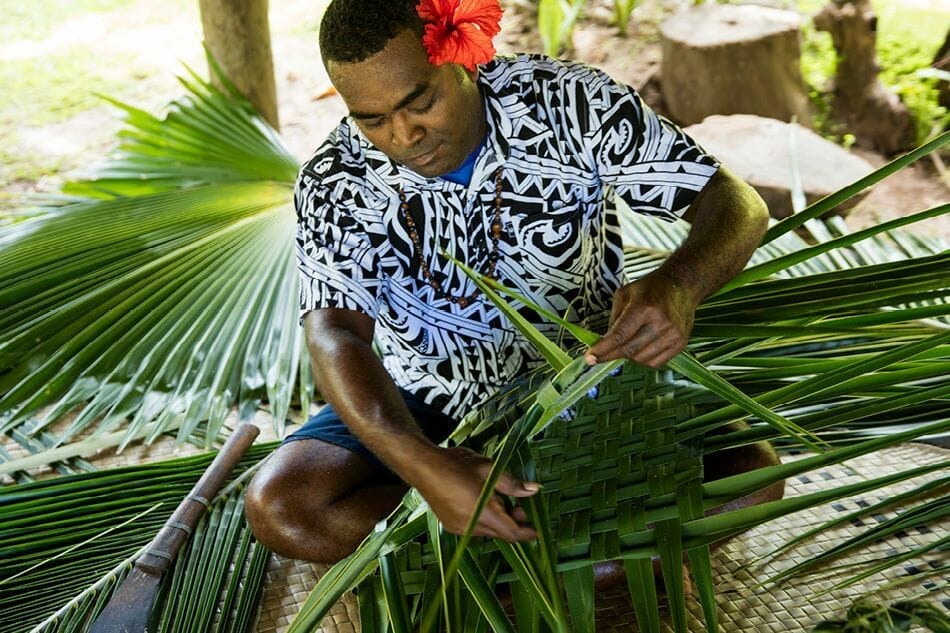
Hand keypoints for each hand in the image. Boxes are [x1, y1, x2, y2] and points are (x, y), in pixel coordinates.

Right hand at [414, 446, 538, 541]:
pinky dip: (483, 519)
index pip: (511, 533)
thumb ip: (512, 484)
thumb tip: (534, 490)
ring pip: (487, 531)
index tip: (537, 531)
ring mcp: (458, 528)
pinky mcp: (450, 525)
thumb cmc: (456, 464)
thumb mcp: (489, 469)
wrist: (423, 466)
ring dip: (498, 520)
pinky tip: (481, 501)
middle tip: (518, 504)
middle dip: (512, 521)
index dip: (526, 533)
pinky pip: (474, 528)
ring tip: (498, 498)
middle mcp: (470, 526)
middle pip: (500, 533)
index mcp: (482, 512)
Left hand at [584, 271, 696, 368]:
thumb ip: (613, 319)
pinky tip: (640, 347)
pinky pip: (655, 363)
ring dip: (629, 356)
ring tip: (627, 343)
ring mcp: (673, 334)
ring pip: (641, 360)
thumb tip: (604, 342)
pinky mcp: (680, 343)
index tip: (589, 358)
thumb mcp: (625, 294)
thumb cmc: (651, 288)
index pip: (620, 335)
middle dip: (610, 355)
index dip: (603, 349)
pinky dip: (643, 359)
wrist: (682, 284)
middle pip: (629, 350)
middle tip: (599, 355)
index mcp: (645, 306)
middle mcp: (661, 322)